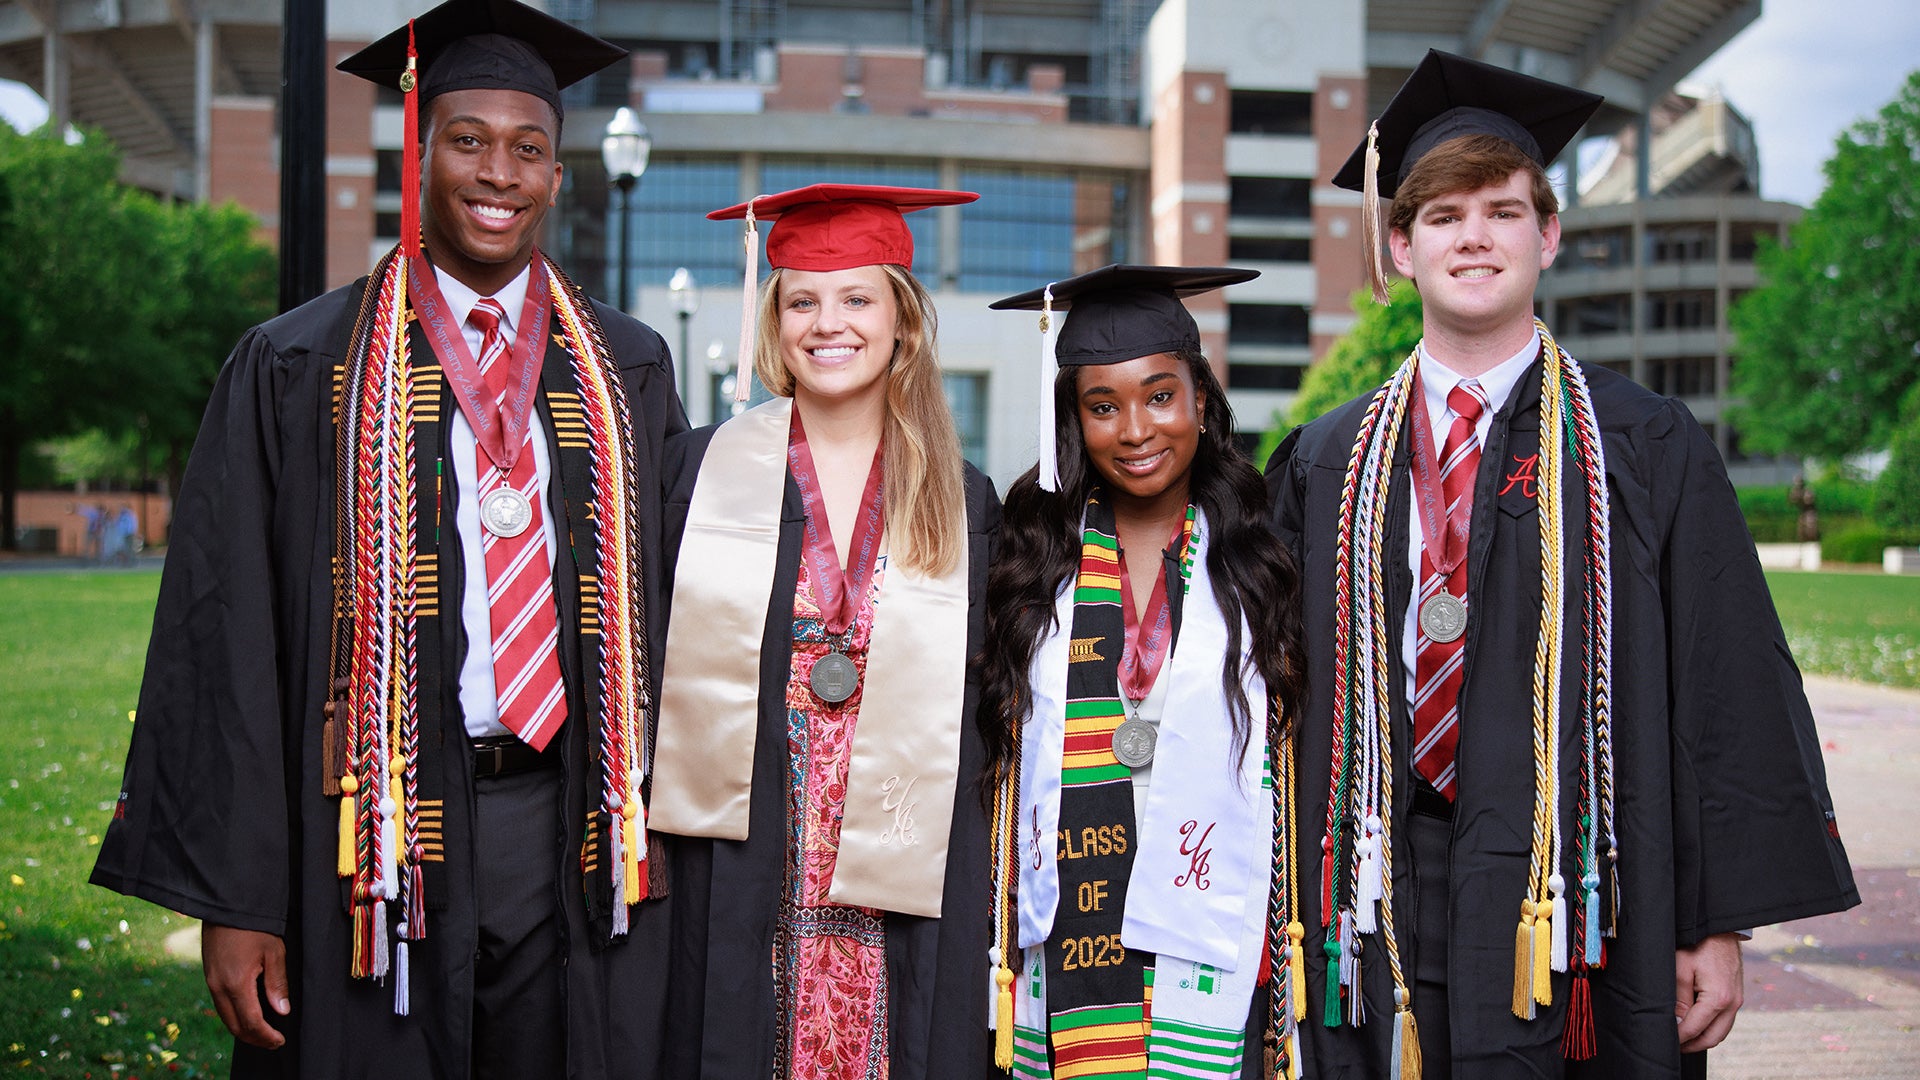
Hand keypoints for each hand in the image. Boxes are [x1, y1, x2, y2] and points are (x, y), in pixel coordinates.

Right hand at [201, 923, 290, 1048]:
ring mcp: (211, 983)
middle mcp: (219, 987)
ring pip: (226, 1018)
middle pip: (235, 1026)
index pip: (251, 1022)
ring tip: (264, 1032)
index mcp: (236, 984)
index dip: (266, 1036)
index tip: (280, 1040)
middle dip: (255, 1038)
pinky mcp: (209, 976)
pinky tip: (249, 1014)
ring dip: (244, 1029)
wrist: (227, 905)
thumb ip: (277, 984)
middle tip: (273, 1042)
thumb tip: (281, 1012)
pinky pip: (221, 1005)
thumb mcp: (274, 952)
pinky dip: (235, 1016)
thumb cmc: (254, 926)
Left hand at [1675, 931, 1743, 1052]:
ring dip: (1703, 1037)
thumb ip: (1679, 1000)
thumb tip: (1677, 1023)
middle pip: (1712, 1038)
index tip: (1665, 1041)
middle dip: (1692, 1045)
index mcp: (1718, 999)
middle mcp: (1732, 1004)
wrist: (1719, 927)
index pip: (1694, 1029)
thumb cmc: (1697, 944)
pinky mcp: (1737, 996)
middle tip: (1674, 1046)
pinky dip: (1711, 1027)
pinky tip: (1695, 1023)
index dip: (1678, 1038)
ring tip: (1683, 1038)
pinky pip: (1725, 1020)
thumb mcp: (1680, 969)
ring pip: (1721, 1031)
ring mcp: (1737, 1001)